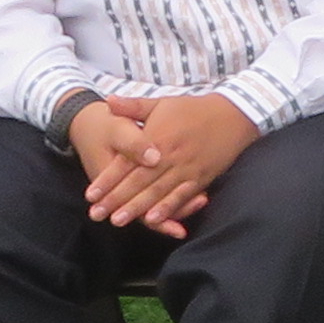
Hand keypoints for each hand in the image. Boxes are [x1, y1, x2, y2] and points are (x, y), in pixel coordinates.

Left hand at [81, 92, 258, 234]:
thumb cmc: (193, 109)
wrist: (233, 115)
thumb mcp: (161, 103)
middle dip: (116, 200)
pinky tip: (154, 219)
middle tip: (97, 214)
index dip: (108, 180)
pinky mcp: (200, 178)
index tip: (91, 195)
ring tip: (119, 221)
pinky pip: (181, 197)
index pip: (127, 163)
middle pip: (138, 182)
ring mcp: (186, 169)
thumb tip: (109, 101)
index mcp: (156, 138)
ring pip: (157, 193)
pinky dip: (168, 209)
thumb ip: (134, 107)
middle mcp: (169, 156)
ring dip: (137, 208)